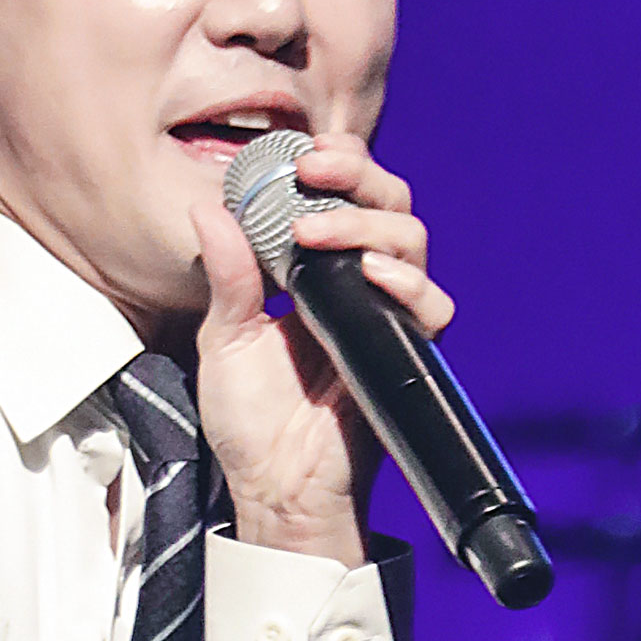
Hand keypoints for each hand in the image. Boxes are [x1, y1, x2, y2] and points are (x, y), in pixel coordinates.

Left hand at [192, 135, 450, 568]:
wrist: (275, 488)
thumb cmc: (253, 422)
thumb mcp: (225, 338)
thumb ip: (228, 274)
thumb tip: (210, 209)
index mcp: (317, 271)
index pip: (343, 195)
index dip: (335, 164)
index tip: (301, 152)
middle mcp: (358, 284)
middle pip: (387, 201)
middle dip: (356, 174)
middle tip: (314, 170)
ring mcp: (385, 316)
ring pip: (410, 239)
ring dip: (367, 222)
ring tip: (318, 236)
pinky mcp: (404, 353)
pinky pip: (431, 305)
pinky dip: (407, 282)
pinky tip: (372, 275)